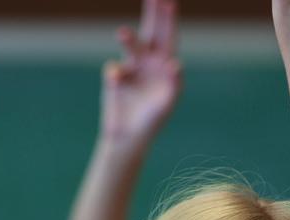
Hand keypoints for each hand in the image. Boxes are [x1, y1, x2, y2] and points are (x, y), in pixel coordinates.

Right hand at [100, 0, 180, 140]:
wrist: (129, 137)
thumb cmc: (153, 121)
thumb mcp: (167, 104)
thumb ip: (174, 84)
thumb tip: (176, 63)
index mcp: (164, 66)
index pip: (168, 37)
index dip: (168, 19)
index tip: (169, 0)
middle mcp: (148, 62)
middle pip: (151, 31)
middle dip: (152, 12)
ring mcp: (131, 68)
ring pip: (130, 45)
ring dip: (128, 39)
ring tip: (123, 32)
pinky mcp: (114, 77)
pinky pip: (114, 70)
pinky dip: (115, 75)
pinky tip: (116, 82)